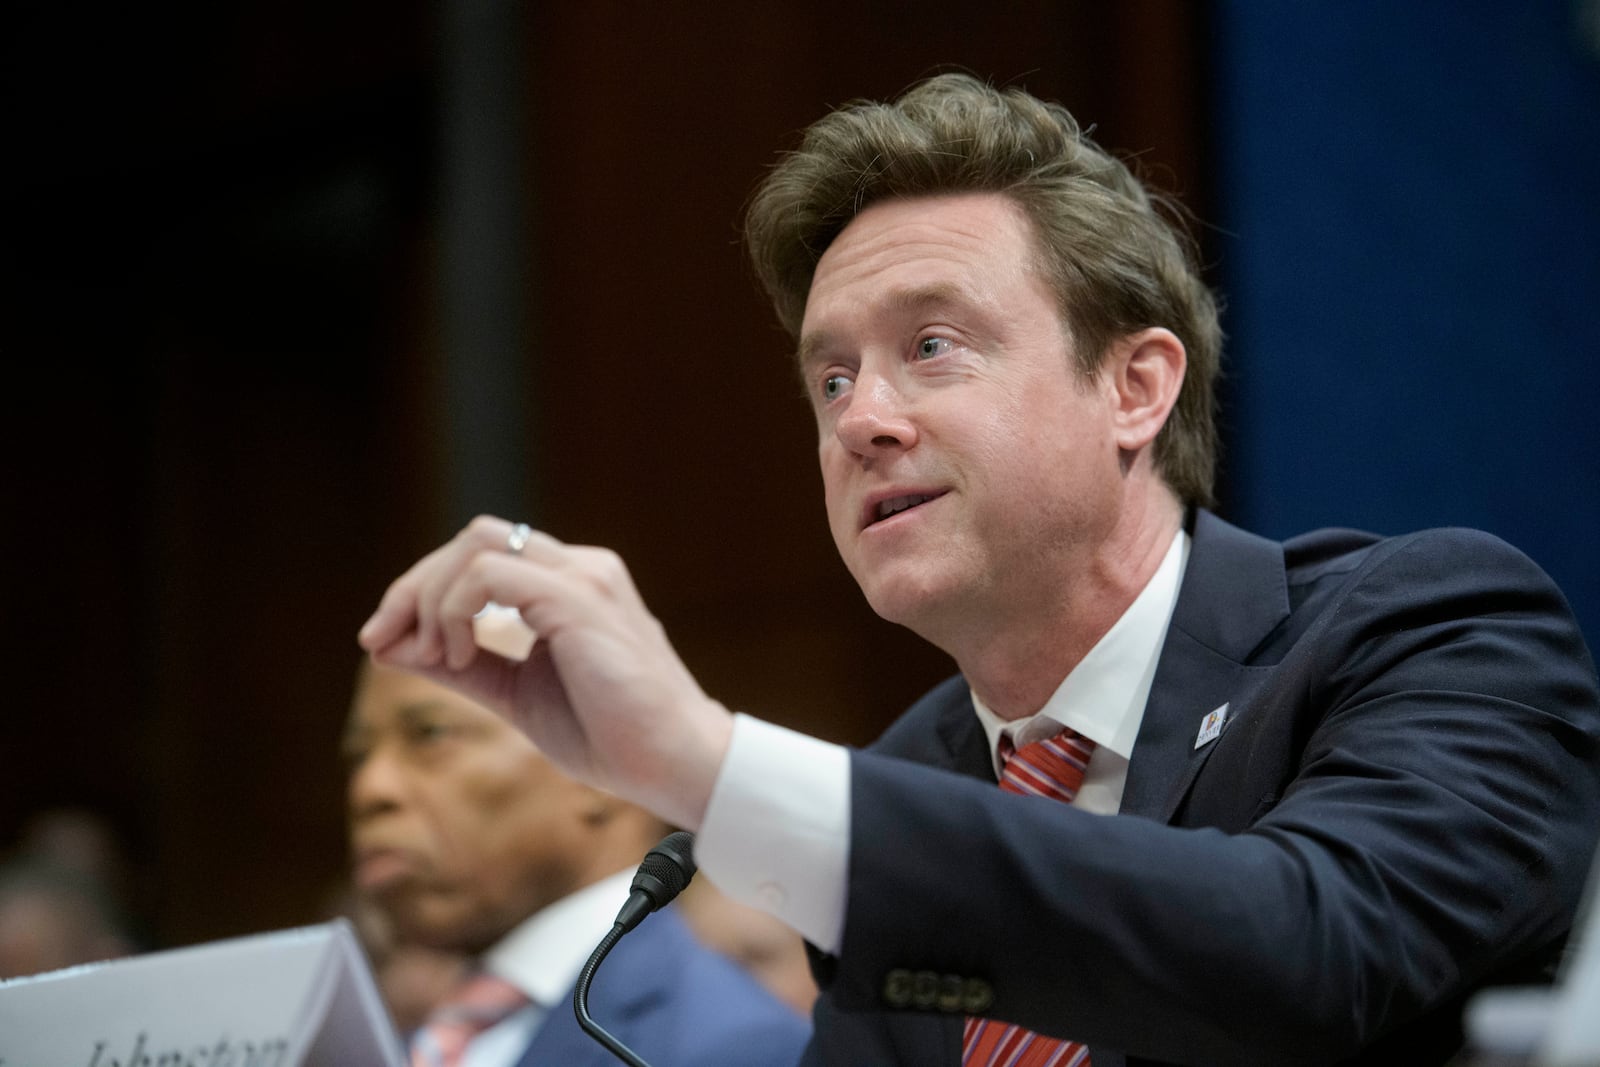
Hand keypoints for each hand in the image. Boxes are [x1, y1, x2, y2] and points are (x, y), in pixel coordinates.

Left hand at [357, 515, 732, 828]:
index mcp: (571, 585)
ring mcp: (583, 577)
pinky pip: (489, 575)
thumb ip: (462, 665)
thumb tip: (389, 645)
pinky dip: (454, 611)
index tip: (382, 643)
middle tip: (380, 640)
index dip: (421, 591)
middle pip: (472, 539)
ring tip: (437, 658)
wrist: (673, 764)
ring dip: (431, 598)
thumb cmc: (610, 735)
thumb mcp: (516, 694)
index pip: (480, 557)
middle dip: (412, 587)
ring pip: (476, 545)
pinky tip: (459, 658)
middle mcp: (580, 568)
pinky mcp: (578, 599)